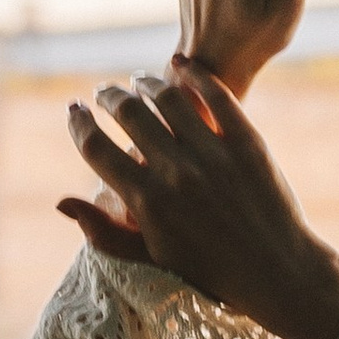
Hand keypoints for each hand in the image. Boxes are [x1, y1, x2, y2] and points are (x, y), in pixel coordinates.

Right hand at [58, 61, 338, 338]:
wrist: (277, 271)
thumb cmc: (210, 271)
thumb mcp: (151, 257)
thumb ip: (104, 232)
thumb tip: (61, 202)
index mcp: (147, 203)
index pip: (97, 149)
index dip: (78, 124)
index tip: (73, 110)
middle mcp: (177, 173)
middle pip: (129, 114)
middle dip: (108, 96)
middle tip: (104, 92)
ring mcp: (214, 155)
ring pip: (168, 98)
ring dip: (146, 83)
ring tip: (138, 81)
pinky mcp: (248, 143)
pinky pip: (216, 96)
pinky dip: (194, 75)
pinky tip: (180, 66)